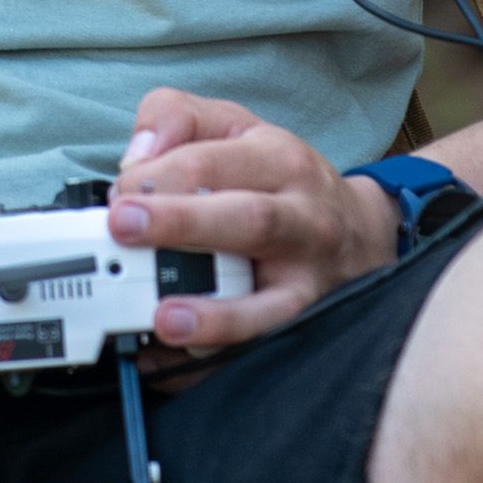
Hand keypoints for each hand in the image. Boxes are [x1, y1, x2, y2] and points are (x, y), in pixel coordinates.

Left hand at [108, 88, 397, 353]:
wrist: (362, 232)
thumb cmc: (283, 179)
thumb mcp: (236, 126)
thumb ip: (178, 118)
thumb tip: (136, 157)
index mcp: (280, 160)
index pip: (216, 159)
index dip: (162, 172)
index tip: (120, 190)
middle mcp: (302, 219)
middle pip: (248, 221)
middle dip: (183, 224)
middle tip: (124, 228)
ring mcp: (308, 281)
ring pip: (272, 301)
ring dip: (217, 315)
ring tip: (165, 319)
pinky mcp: (304, 326)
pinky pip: (261, 351)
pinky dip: (214, 363)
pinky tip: (169, 365)